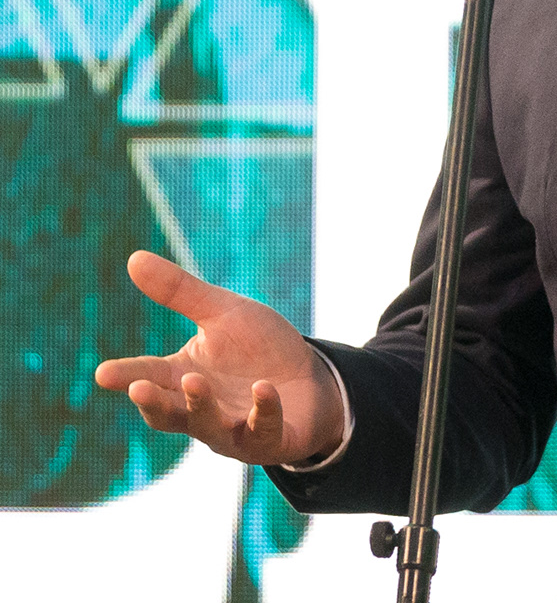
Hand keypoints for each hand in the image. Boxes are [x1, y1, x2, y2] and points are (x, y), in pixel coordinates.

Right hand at [94, 251, 346, 466]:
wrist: (312, 378)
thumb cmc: (260, 349)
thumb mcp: (223, 313)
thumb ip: (181, 293)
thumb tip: (133, 257)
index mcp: (185, 377)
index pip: (149, 377)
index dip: (127, 376)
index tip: (103, 373)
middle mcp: (202, 409)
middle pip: (169, 412)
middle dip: (153, 401)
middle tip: (138, 387)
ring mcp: (234, 429)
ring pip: (208, 425)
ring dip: (201, 406)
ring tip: (196, 381)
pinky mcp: (270, 440)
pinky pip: (263, 430)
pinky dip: (263, 410)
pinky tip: (263, 389)